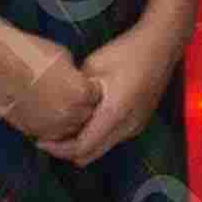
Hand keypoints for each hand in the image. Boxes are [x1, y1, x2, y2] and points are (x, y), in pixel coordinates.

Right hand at [0, 23, 93, 147]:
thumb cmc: (28, 53)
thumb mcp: (62, 57)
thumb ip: (75, 76)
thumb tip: (76, 83)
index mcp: (80, 93)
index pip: (97, 96)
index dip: (90, 88)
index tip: (82, 82)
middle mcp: (69, 114)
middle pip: (86, 116)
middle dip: (81, 105)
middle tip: (68, 92)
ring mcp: (50, 126)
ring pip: (68, 129)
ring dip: (66, 118)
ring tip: (54, 100)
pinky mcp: (32, 131)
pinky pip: (49, 133)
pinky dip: (49, 124)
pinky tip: (42, 108)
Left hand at [43, 30, 174, 163]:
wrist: (161, 45)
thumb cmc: (126, 52)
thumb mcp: (93, 66)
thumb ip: (77, 91)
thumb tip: (58, 104)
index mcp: (114, 114)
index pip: (81, 147)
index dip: (58, 149)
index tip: (39, 140)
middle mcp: (127, 128)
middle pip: (90, 155)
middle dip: (66, 151)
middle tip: (47, 137)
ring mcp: (135, 127)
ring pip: (101, 148)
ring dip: (81, 144)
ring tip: (62, 128)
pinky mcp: (138, 122)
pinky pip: (111, 139)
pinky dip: (94, 136)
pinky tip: (83, 120)